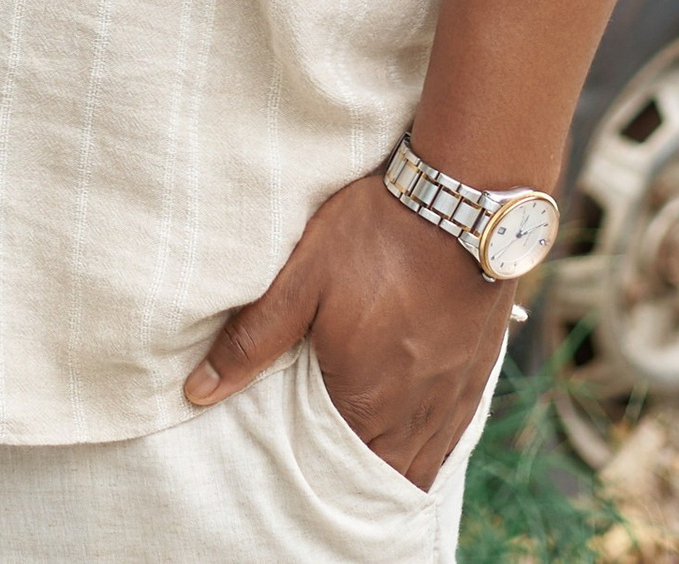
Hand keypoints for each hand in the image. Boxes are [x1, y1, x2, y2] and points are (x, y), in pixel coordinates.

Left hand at [182, 174, 512, 489]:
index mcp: (368, 402)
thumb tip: (199, 391)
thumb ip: (252, 340)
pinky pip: (454, 433)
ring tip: (365, 452)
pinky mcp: (479, 370)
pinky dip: (431, 442)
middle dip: (358, 478)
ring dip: (396, 463)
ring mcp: (453, 395)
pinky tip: (413, 426)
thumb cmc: (375, 235)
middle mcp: (417, 414)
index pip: (343, 475)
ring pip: (425, 462)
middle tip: (329, 467)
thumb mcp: (302, 279)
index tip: (300, 475)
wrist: (459, 198)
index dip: (322, 481)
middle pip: (387, 476)